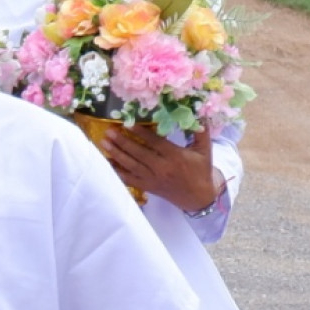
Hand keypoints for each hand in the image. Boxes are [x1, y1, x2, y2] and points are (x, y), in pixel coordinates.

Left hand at [99, 124, 221, 213]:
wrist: (198, 197)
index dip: (141, 133)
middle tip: (109, 131)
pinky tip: (107, 161)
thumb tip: (199, 112)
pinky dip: (117, 171)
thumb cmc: (200, 171)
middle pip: (138, 153)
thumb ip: (201, 132)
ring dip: (116, 153)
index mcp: (175, 157)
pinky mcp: (147, 186)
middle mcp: (161, 167)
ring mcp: (152, 178)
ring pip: (131, 165)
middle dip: (122, 142)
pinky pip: (129, 179)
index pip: (155, 142)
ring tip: (104, 142)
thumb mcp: (205, 150)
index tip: (128, 124)